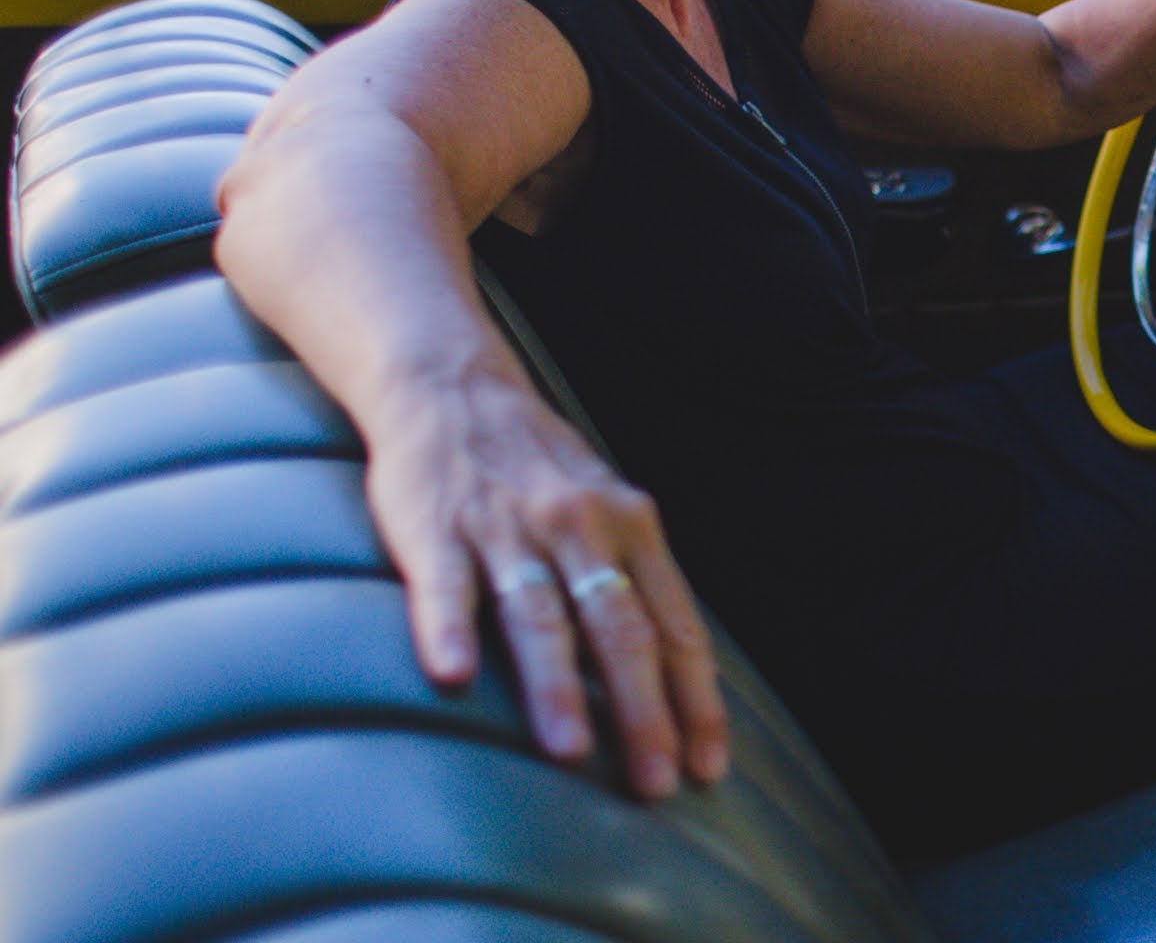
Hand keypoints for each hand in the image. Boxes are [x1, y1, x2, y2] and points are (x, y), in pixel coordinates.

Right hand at [368, 367, 728, 799]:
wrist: (451, 383)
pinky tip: (454, 677)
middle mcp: (580, 527)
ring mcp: (508, 528)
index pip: (676, 626)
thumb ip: (636, 580)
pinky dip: (449, 629)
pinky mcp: (436, 528)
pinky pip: (445, 585)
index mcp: (632, 527)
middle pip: (621, 630)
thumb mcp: (609, 508)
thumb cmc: (537, 466)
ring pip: (541, 613)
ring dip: (557, 685)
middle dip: (643, 711)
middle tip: (655, 782)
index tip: (709, 766)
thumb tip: (676, 674)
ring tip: (567, 752)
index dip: (695, 699)